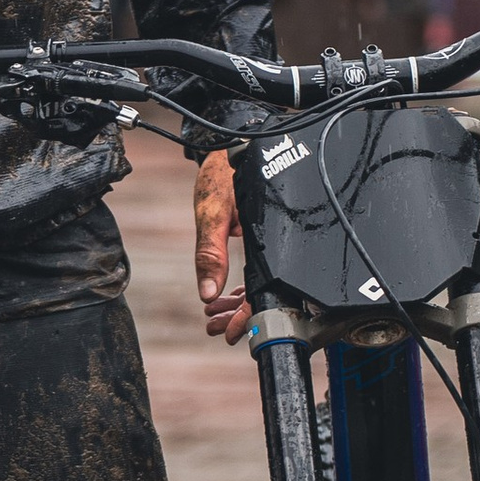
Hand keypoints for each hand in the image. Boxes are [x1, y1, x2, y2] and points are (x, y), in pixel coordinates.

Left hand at [195, 146, 250, 342]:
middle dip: (236, 316)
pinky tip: (222, 294)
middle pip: (260, 293)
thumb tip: (206, 293)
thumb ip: (210, 253)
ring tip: (213, 316)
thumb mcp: (213, 213)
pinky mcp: (261, 237)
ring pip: (257, 283)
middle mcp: (273, 245)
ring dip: (234, 302)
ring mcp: (269, 242)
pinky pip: (255, 270)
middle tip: (214, 329)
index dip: (247, 319)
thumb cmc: (226, 173)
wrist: (236, 144)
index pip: (261, 293)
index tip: (230, 336)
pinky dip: (238, 285)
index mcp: (267, 243)